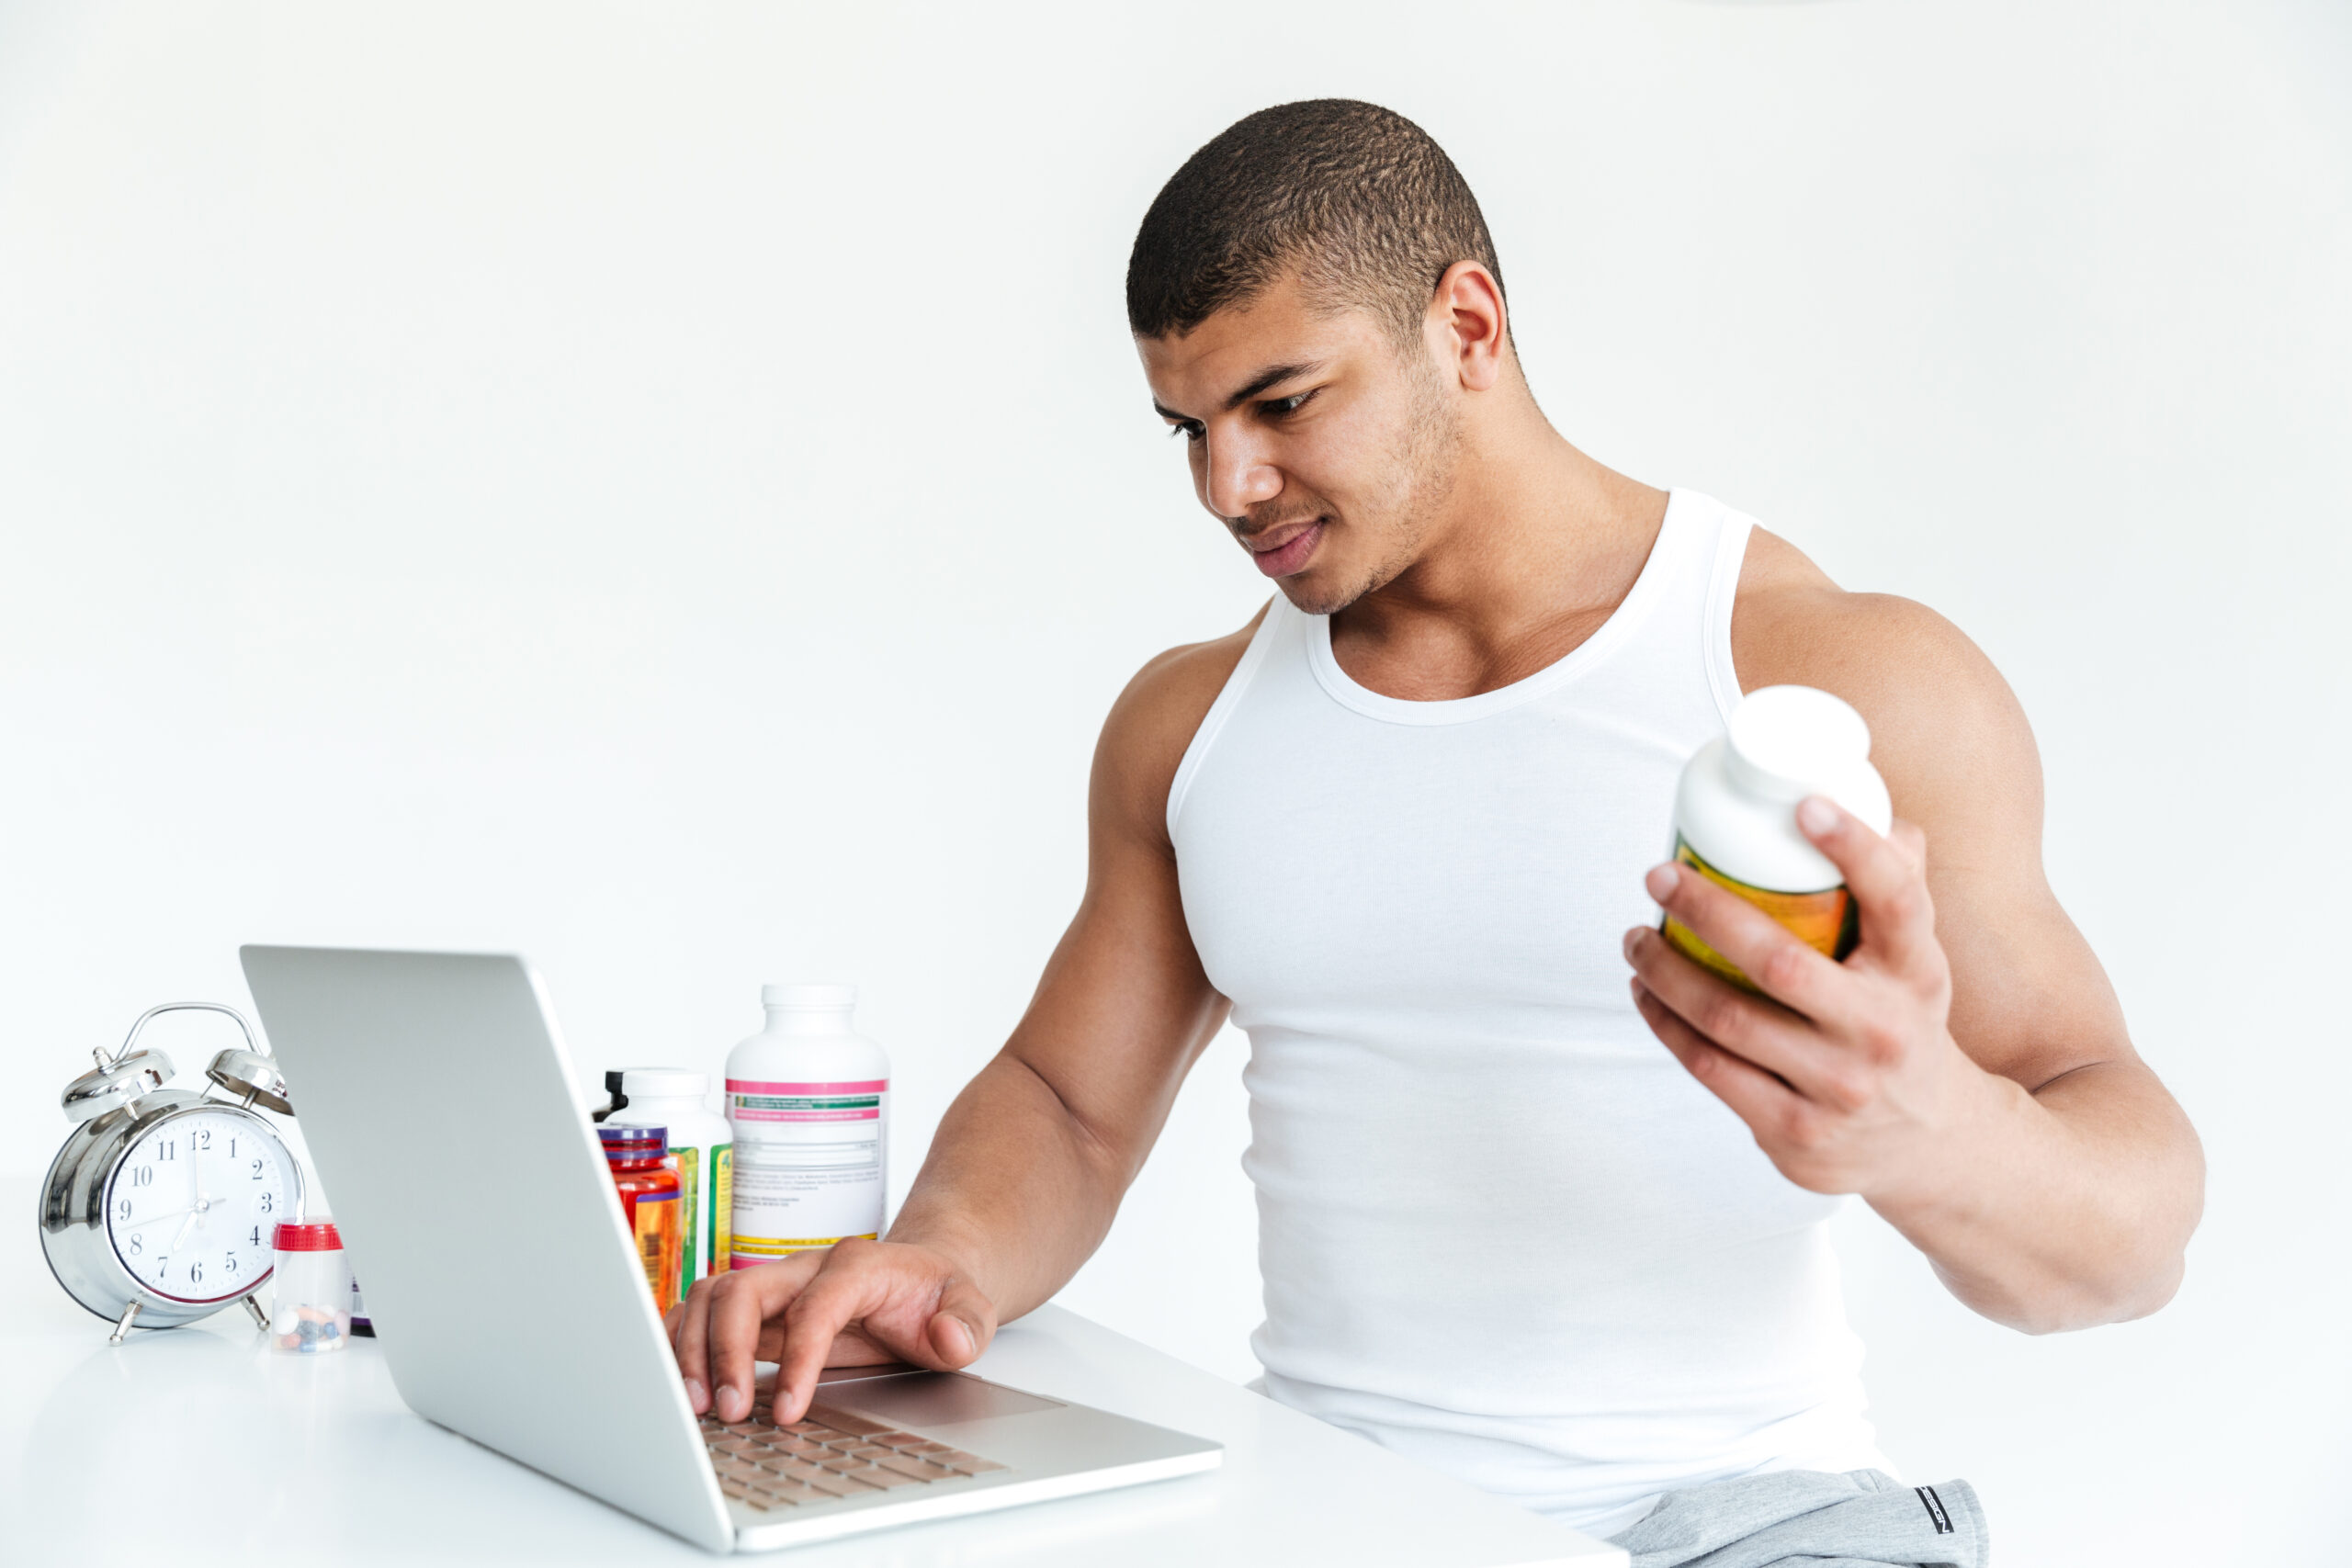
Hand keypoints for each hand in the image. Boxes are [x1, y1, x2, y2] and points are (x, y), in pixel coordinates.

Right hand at [664, 1237, 997, 1425]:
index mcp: (858, 1265)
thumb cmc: (936, 1298)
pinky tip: (679, 1379)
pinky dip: (682, 1340)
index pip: (815, 1305)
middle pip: (745, 1289)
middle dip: (725, 1350)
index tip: (788, 1410)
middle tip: (726, 1411)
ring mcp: (777, 1285)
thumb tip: (948, 1337)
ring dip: (694, 1347)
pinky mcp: (757, 1308)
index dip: (798, 1357)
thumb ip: (967, 1324)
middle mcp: (806, 1268)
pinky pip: (703, 1311)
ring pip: (712, 1296)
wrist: (921, 1279)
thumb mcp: (971, 1310)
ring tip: (696, 1405)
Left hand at [1623, 795, 1992, 1200]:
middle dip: (1706, 911)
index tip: (1804, 805)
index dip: (1855, 848)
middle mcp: (1883, 1032)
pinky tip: (1647, 994)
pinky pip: (1710, 1068)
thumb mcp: (1915, 962)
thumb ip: (1893, 885)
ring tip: (1638, 937)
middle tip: (1661, 875)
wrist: (1928, 1145)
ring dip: (1666, 970)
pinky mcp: (1795, 1131)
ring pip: (1728, 1018)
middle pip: (1779, 962)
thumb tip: (1858, 798)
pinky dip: (1667, 1025)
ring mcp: (1838, 1089)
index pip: (1897, 901)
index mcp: (1918, 975)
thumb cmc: (1901, 1025)